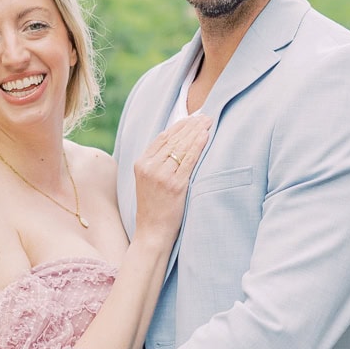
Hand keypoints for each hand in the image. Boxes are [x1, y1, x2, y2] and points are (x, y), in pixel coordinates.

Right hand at [132, 114, 211, 245]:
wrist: (152, 232)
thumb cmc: (154, 208)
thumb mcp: (148, 181)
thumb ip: (157, 163)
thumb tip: (175, 144)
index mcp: (141, 163)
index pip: (162, 137)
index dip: (179, 126)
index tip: (192, 118)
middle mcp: (149, 167)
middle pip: (173, 139)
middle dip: (191, 125)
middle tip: (205, 116)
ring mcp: (161, 176)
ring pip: (181, 146)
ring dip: (197, 131)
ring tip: (208, 123)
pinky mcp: (175, 185)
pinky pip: (189, 160)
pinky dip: (198, 146)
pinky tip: (206, 137)